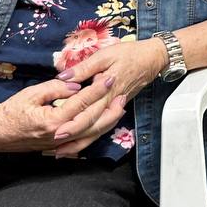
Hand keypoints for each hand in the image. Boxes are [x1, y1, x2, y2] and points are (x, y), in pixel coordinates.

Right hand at [0, 78, 116, 152]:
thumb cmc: (11, 111)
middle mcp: (60, 135)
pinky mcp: (60, 146)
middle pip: (92, 121)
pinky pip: (84, 140)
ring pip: (91, 134)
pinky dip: (97, 132)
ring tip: (120, 107)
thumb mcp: (31, 93)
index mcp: (53, 121)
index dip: (97, 90)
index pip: (81, 103)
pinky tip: (106, 123)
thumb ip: (55, 88)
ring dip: (108, 121)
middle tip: (121, 92)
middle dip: (109, 106)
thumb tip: (76, 84)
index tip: (109, 77)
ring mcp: (61, 143)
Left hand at [48, 38, 165, 157]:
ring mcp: (115, 107)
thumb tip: (63, 77)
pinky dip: (90, 137)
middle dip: (72, 136)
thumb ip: (84, 68)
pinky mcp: (116, 108)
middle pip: (91, 124)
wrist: (153, 59)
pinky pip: (103, 126)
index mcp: (107, 89)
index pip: (87, 109)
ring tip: (62, 151)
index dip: (72, 121)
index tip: (56, 130)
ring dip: (80, 141)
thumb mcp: (104, 56)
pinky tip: (79, 142)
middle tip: (53, 144)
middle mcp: (111, 102)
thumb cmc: (129, 54)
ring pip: (98, 129)